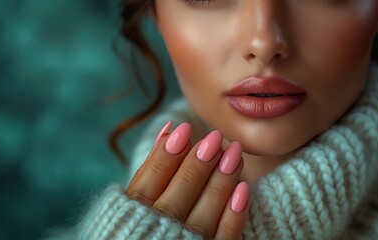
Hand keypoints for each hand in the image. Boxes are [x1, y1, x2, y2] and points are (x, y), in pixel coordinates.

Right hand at [126, 121, 248, 238]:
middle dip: (196, 167)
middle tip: (214, 138)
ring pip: (202, 219)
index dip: (164, 157)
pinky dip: (233, 218)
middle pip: (175, 201)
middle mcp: (158, 235)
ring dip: (219, 185)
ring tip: (234, 153)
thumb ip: (151, 169)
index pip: (147, 187)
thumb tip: (168, 128)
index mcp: (135, 218)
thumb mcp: (138, 197)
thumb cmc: (146, 220)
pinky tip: (243, 189)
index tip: (184, 129)